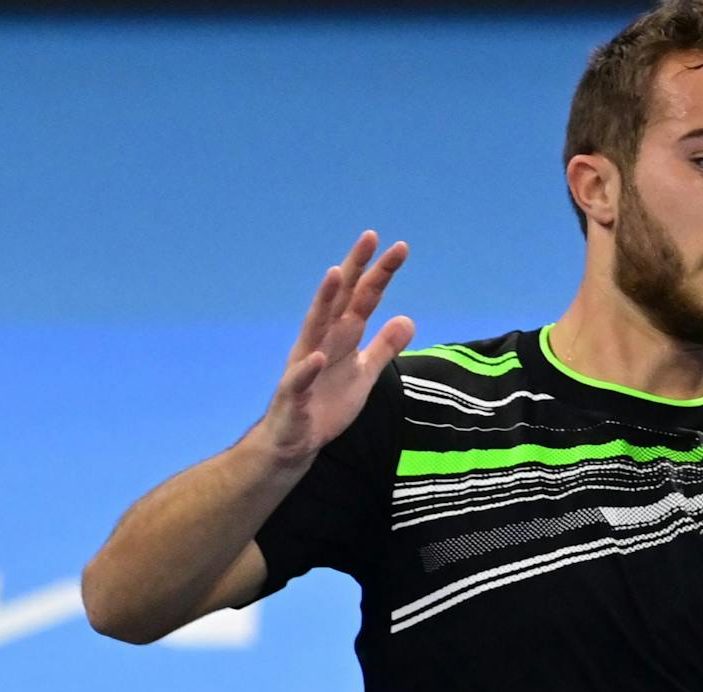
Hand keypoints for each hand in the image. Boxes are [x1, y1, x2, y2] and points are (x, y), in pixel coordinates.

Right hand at [254, 232, 415, 467]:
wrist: (295, 442)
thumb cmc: (327, 403)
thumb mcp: (364, 373)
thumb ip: (384, 346)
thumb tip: (408, 319)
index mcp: (341, 336)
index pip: (363, 298)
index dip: (380, 273)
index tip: (399, 247)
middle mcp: (322, 341)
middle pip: (340, 299)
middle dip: (354, 269)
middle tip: (369, 238)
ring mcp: (306, 365)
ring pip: (315, 326)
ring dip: (324, 300)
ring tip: (335, 275)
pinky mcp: (294, 395)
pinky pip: (300, 378)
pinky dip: (309, 367)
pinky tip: (318, 356)